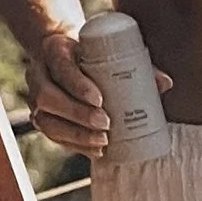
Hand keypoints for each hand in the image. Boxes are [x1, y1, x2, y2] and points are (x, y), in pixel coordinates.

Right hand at [30, 25, 168, 155]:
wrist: (61, 54)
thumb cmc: (89, 52)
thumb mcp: (106, 50)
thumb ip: (137, 64)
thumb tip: (166, 83)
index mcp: (54, 51)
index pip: (62, 68)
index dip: (78, 86)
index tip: (100, 99)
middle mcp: (38, 73)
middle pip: (49, 98)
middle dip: (77, 114)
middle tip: (106, 123)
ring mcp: (35, 97)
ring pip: (46, 120)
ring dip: (75, 134)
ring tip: (103, 141)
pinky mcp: (41, 116)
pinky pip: (51, 135)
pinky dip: (74, 145)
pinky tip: (95, 151)